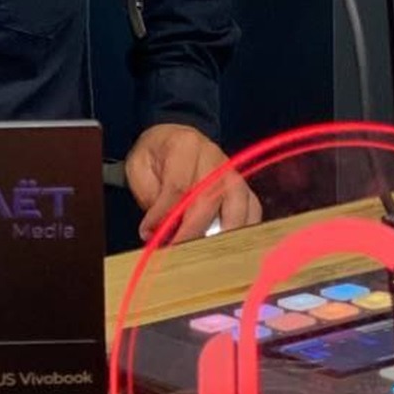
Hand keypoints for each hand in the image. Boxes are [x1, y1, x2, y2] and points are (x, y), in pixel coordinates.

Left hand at [125, 123, 261, 241]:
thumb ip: (151, 198)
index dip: (165, 214)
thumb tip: (157, 231)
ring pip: (237, 206)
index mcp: (185, 145)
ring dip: (222, 234)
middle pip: (209, 198)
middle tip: (175, 251)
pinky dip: (243, 230)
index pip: (178, 186)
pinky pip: (252, 210)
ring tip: (205, 255)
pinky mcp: (243, 187)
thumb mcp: (140, 167)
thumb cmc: (156, 155)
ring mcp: (233, 172)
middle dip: (191, 230)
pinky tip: (229, 247)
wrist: (173, 137)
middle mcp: (214, 157)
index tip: (150, 234)